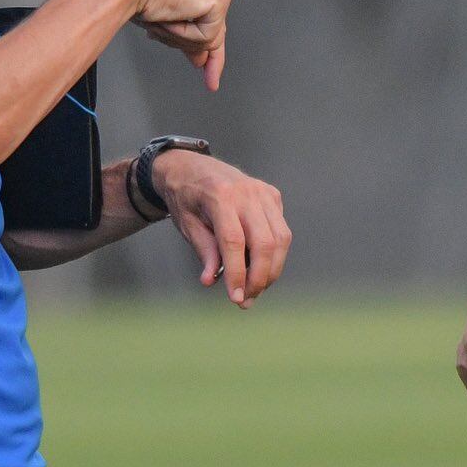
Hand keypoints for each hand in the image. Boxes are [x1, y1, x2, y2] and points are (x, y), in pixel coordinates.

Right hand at [108, 0, 230, 89]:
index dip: (211, 55)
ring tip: (162, 19)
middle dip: (196, 50)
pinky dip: (183, 34)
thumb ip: (188, 39)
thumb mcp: (170, 23)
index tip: (212, 80)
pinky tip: (169, 16)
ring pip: (210, 39)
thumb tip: (201, 61)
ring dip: (180, 38)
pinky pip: (206, 36)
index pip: (214, 25)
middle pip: (215, 34)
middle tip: (192, 63)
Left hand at [151, 150, 288, 306]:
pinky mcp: (272, 195)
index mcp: (220, 196)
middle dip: (259, 277)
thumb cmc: (185, 197)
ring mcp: (263, 192)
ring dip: (272, 269)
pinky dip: (274, 253)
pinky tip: (259, 265)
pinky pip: (281, 230)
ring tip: (255, 289)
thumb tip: (211, 280)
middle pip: (265, 242)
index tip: (235, 298)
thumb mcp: (186, 224)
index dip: (237, 273)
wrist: (191, 166)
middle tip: (246, 300)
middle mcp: (247, 192)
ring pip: (281, 238)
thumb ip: (204, 250)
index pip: (234, 242)